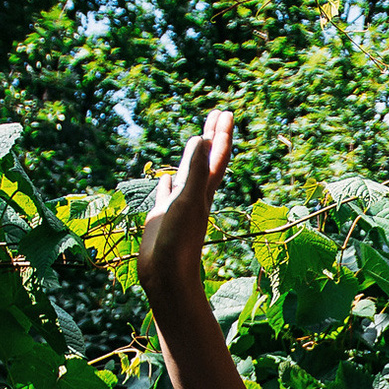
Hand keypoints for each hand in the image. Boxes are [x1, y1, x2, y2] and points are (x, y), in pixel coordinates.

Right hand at [135, 109, 233, 305]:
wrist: (166, 277)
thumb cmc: (178, 242)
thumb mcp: (187, 202)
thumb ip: (196, 171)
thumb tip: (202, 139)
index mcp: (203, 191)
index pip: (216, 156)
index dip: (221, 134)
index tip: (226, 112)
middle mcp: (194, 196)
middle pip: (206, 160)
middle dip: (213, 137)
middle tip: (218, 114)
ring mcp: (178, 206)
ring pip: (188, 175)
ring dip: (192, 157)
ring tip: (195, 141)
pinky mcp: (162, 217)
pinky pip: (166, 194)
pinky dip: (167, 183)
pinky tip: (165, 179)